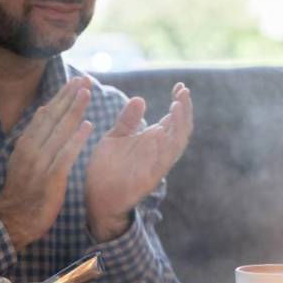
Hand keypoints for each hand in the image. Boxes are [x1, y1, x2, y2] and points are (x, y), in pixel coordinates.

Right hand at [0, 77, 93, 249]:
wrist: (13, 220)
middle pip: (53, 118)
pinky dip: (75, 140)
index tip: (75, 80)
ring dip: (73, 111)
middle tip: (84, 78)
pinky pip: (64, 155)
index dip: (61, 97)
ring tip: (87, 93)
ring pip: (59, 132)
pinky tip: (87, 126)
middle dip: (69, 97)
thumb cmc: (23, 190)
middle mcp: (31, 149)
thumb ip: (36, 136)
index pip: (46, 114)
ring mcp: (40, 163)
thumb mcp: (24, 159)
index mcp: (26, 143)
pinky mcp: (50, 178)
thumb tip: (44, 110)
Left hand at [85, 83, 192, 240]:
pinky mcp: (151, 177)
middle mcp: (159, 150)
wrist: (97, 197)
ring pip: (178, 143)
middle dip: (185, 109)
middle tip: (183, 91)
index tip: (179, 86)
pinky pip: (164, 161)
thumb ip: (127, 121)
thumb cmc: (107, 168)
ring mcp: (157, 163)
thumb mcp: (115, 138)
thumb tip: (140, 99)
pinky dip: (167, 146)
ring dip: (180, 124)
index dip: (179, 102)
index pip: (173, 118)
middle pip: (181, 128)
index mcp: (153, 140)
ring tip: (177, 105)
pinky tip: (165, 130)